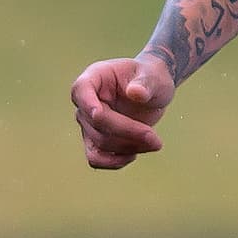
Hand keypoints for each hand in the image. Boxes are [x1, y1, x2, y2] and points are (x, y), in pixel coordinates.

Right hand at [70, 54, 174, 169]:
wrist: (152, 90)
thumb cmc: (151, 77)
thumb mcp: (153, 75)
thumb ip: (145, 83)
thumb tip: (136, 93)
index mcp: (95, 77)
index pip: (81, 89)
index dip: (88, 104)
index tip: (99, 114)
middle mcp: (86, 101)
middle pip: (96, 123)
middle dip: (127, 132)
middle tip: (156, 140)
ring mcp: (88, 123)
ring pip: (99, 144)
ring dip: (127, 148)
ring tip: (153, 143)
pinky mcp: (96, 140)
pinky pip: (96, 158)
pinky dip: (115, 162)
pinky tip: (135, 154)